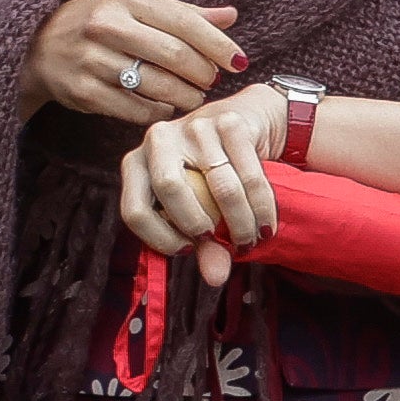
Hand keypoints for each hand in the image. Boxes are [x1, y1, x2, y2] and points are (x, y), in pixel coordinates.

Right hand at [26, 0, 243, 123]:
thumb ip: (183, 13)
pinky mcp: (84, 92)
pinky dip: (159, 111)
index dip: (219, 45)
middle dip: (202, 74)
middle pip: (175, 56)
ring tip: (191, 95)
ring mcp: (92, 60)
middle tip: (210, 81)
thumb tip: (232, 16)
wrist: (37, 47)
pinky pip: (137, 109)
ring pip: (159, 86)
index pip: (186, 23)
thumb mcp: (135, 6)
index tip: (239, 62)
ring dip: (185, 96)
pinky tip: (164, 106)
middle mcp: (106, 25)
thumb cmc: (98, 23)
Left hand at [120, 81, 287, 284]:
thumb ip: (202, 244)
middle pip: (170, 188)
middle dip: (199, 224)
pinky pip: (251, 176)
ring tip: (252, 239)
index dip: (160, 238)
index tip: (187, 250)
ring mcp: (194, 127)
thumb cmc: (210, 174)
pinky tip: (266, 223)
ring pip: (221, 187)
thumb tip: (216, 278)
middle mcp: (158, 139)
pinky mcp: (230, 122)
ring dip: (242, 223)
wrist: (246, 123)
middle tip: (221, 241)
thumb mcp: (197, 209)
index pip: (133, 209)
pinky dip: (262, 207)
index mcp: (136, 163)